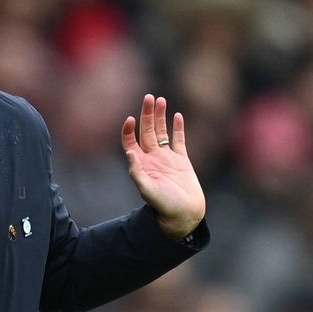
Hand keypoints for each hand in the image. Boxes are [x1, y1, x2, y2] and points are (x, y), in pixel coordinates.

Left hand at [122, 94, 204, 239]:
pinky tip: (177, 115)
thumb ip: (137, 172)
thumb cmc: (164, 205)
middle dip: (147, 114)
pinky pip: (179, 140)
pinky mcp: (182, 160)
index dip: (128, 129)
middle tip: (149, 97)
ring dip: (160, 116)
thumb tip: (129, 151)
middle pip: (147, 131)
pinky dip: (178, 128)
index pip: (130, 141)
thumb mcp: (147, 190)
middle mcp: (152, 158)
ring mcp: (167, 158)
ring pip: (162, 132)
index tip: (131, 118)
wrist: (184, 214)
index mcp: (141, 164)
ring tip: (160, 100)